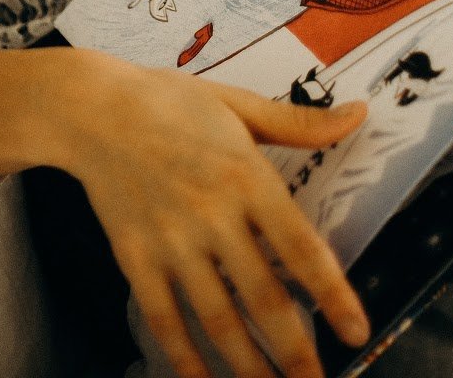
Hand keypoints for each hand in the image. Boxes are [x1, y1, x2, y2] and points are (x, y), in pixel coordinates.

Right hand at [66, 57, 369, 377]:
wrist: (92, 108)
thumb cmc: (169, 102)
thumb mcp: (238, 104)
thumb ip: (299, 122)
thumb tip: (360, 115)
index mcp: (245, 174)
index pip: (300, 246)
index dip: (332, 294)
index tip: (355, 332)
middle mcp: (212, 214)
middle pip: (262, 297)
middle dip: (295, 351)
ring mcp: (172, 241)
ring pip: (217, 317)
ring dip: (249, 365)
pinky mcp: (136, 258)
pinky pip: (164, 318)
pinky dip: (184, 358)